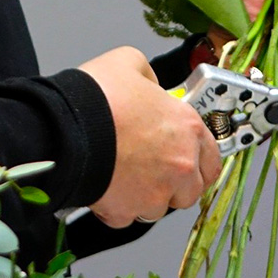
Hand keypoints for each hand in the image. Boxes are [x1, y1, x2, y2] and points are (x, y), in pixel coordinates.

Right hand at [80, 46, 221, 226]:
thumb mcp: (130, 62)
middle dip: (174, 182)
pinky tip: (106, 181)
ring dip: (145, 194)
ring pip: (158, 206)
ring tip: (123, 170)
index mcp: (188, 128)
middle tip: (152, 165)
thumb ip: (149, 77)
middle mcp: (179, 166)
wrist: (65, 128)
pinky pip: (126, 215)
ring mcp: (154, 194)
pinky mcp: (126, 212)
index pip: (213, 158)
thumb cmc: (98, 96)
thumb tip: (148, 85)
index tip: (188, 156)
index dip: (198, 157)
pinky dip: (117, 204)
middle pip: (190, 189)